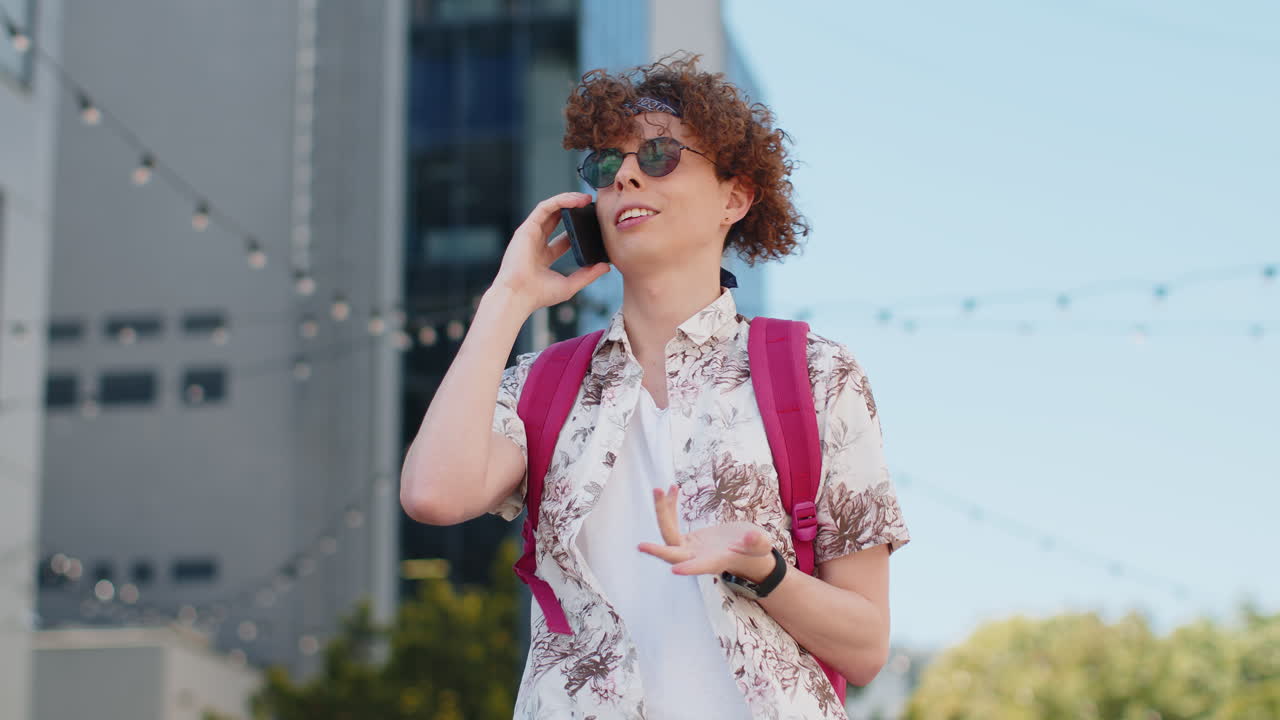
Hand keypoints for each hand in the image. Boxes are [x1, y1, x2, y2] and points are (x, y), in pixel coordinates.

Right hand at [490, 192, 610, 312]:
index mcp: (544, 256)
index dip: (579, 229)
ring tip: (587, 199)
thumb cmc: (538, 295)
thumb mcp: (570, 284)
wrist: (518, 296)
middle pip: (557, 219)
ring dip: (569, 200)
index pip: (564, 238)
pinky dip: (560, 201)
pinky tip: (575, 200)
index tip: (595, 225)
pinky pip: (545, 207)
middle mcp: (536, 242)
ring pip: (551, 209)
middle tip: (592, 205)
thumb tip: (606, 266)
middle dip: (574, 209)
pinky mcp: (527, 228)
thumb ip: (588, 274)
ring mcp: (530, 234)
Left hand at [637, 484, 775, 579]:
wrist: (746, 551)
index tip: (675, 570)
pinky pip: (671, 523)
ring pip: (668, 533)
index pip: (700, 566)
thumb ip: (757, 542)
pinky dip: (670, 507)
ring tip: (660, 489)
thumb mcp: (760, 545)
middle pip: (674, 554)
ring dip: (662, 513)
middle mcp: (697, 557)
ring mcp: (689, 548)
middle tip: (641, 546)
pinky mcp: (686, 539)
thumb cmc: (755, 551)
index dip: (689, 568)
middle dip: (658, 551)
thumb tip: (753, 537)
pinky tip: (672, 489)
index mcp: (715, 561)